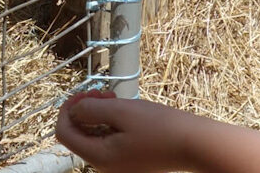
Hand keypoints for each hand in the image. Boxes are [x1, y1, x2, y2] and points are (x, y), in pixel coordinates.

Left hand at [56, 91, 195, 172]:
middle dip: (84, 109)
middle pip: (78, 135)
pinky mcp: (130, 162)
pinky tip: (123, 110)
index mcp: (99, 157)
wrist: (195, 144)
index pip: (64, 133)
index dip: (66, 110)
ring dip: (97, 114)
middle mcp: (105, 167)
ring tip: (114, 98)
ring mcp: (118, 166)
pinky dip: (110, 124)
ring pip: (94, 136)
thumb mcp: (120, 111)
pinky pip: (109, 141)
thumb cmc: (160, 126)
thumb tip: (74, 111)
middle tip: (102, 93)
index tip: (81, 93)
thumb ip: (90, 110)